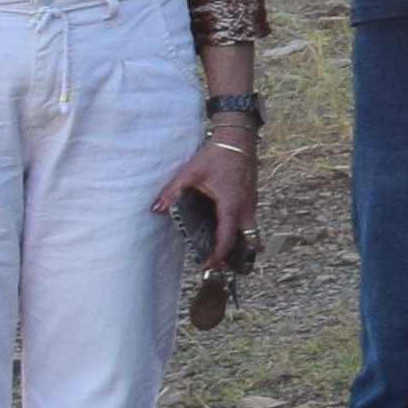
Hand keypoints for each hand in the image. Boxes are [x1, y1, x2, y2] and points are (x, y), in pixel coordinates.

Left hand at [159, 136, 257, 323]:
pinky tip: (227, 231)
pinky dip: (242, 232)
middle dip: (236, 258)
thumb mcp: (190, 173)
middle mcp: (245, 208)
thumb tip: (155, 208)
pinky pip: (249, 222)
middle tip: (221, 267)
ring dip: (242, 246)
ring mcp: (251, 204)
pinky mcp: (251, 199)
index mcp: (231, 206)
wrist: (238, 140)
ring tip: (227, 256)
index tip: (206, 265)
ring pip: (252, 233)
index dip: (217, 256)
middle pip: (248, 242)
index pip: (227, 239)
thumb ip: (172, 192)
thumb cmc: (216, 156)